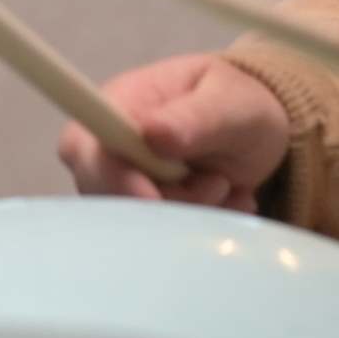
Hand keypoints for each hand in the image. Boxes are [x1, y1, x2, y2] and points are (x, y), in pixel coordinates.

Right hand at [57, 53, 289, 211]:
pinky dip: (196, 223)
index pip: (90, 150)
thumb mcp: (229, 103)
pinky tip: (223, 200)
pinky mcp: (136, 208)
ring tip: (225, 184)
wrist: (247, 129)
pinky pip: (156, 234)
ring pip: (137, 221)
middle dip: (171, 200)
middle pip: (110, 195)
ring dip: (190, 211)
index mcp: (112, 107)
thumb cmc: (233, 104)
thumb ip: (194, 118)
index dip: (115, 179)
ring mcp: (116, 183)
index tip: (155, 197)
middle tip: (219, 181)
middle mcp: (101, 148)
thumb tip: (151, 133)